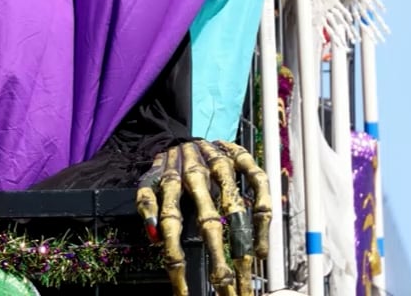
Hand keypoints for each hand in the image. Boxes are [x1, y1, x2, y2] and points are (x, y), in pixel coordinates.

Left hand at [134, 139, 270, 295]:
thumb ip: (148, 205)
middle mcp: (197, 173)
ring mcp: (222, 165)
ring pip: (236, 208)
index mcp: (171, 180)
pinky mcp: (243, 157)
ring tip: (246, 275)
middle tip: (224, 289)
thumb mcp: (149, 182)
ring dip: (243, 244)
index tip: (182, 291)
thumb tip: (155, 236)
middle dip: (217, 259)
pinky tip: (261, 249)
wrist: (187, 130)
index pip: (172, 224)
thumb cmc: (169, 166)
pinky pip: (259, 185)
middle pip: (208, 222)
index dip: (176, 259)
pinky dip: (263, 217)